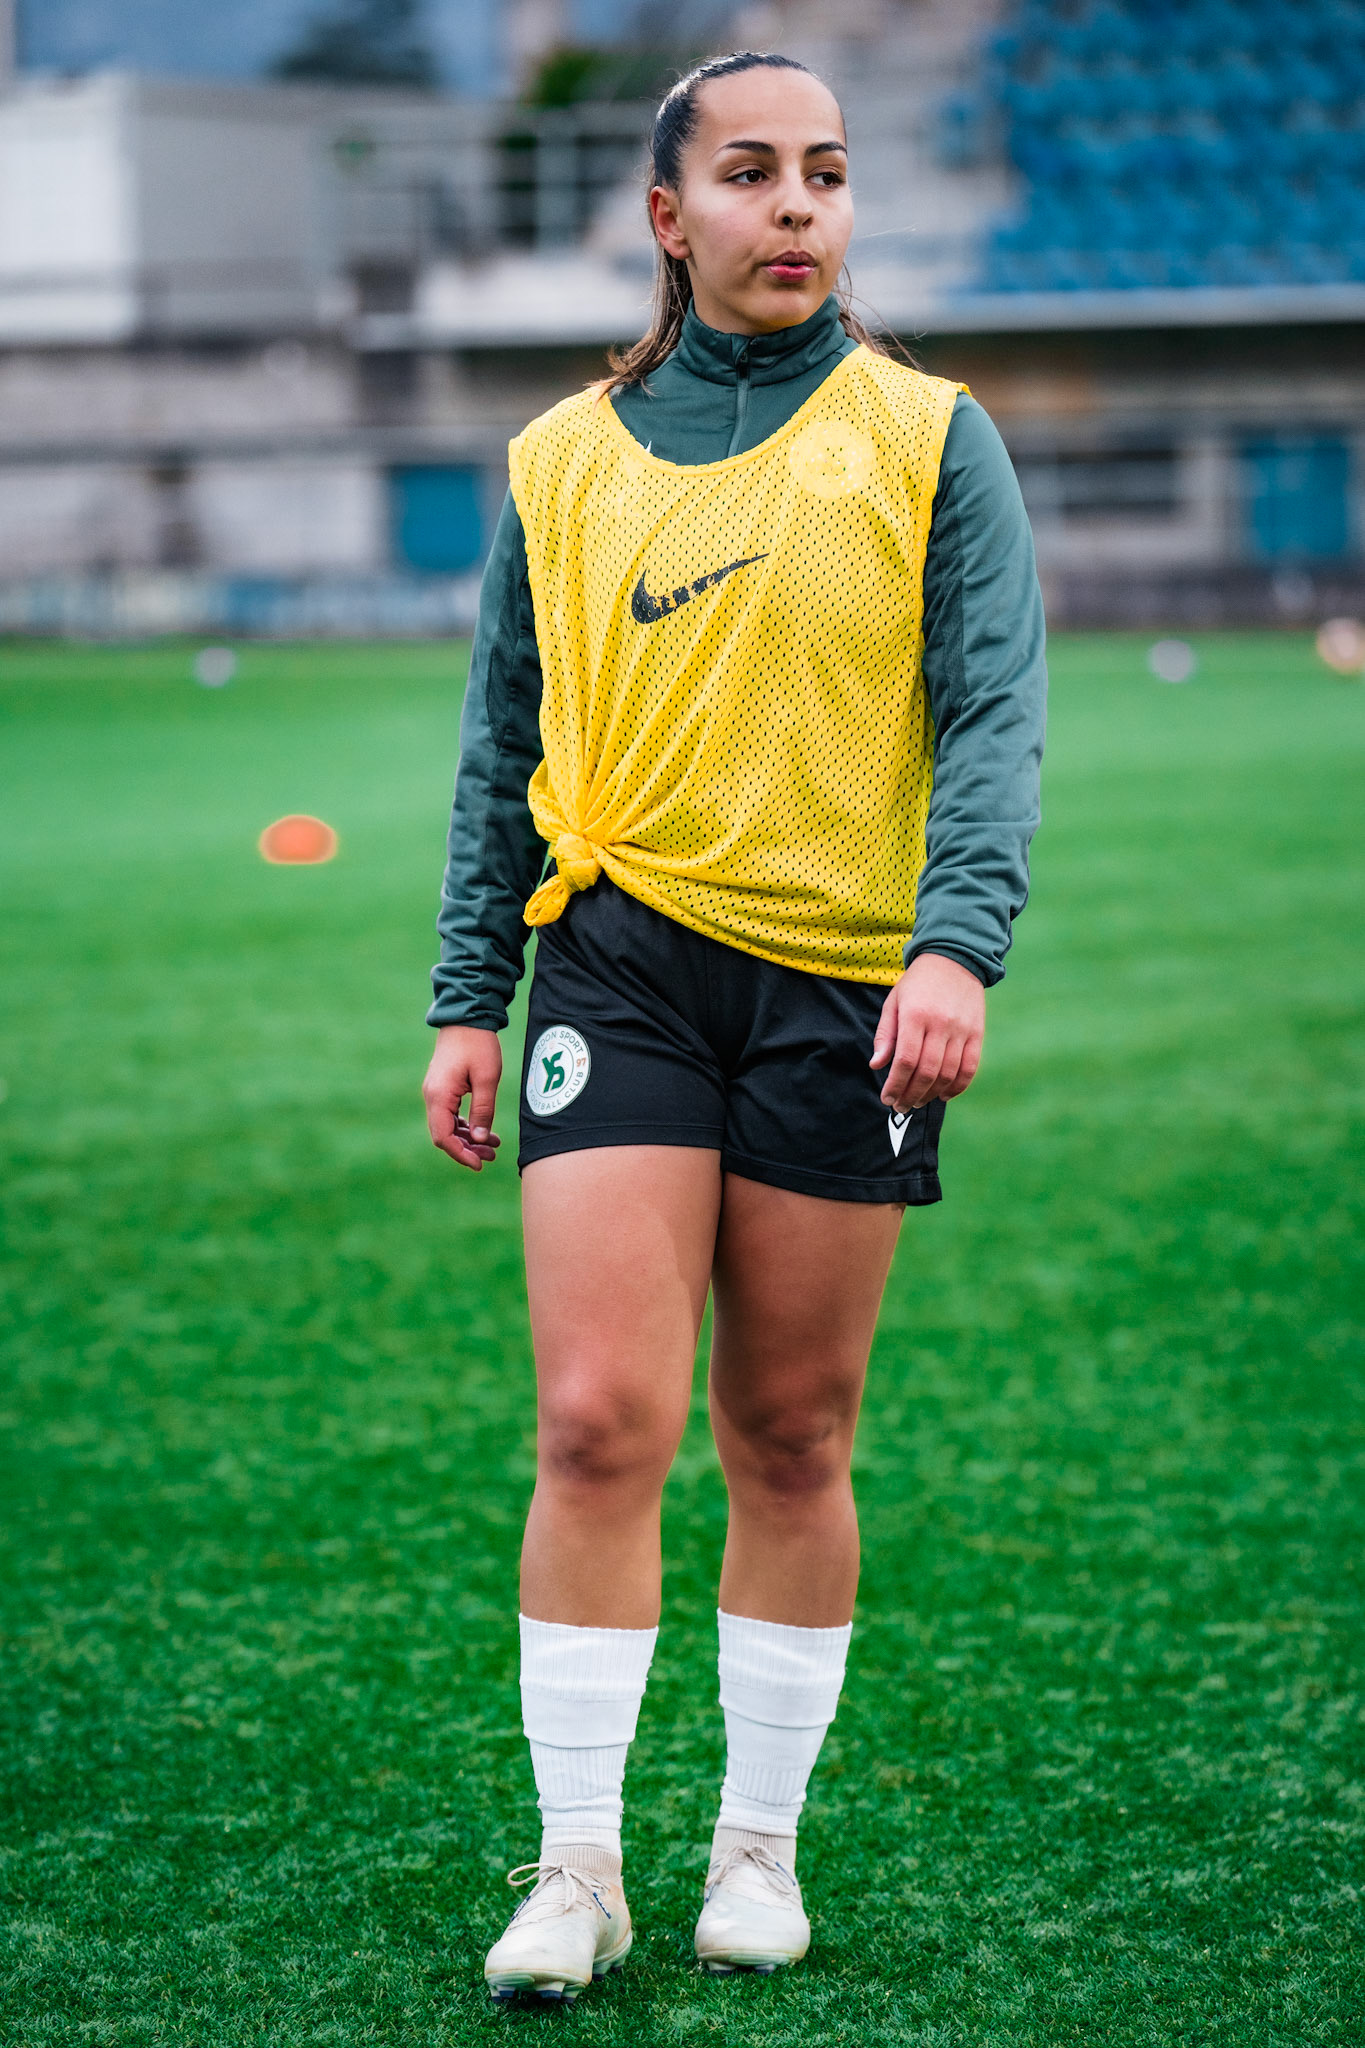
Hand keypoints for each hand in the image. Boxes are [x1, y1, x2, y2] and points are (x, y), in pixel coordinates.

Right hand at [423, 1025, 502, 1170]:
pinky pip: (450, 1114)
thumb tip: (481, 1139)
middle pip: (444, 1135)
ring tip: (493, 1146)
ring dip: (467, 1138)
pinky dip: (465, 1125)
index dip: (461, 1154)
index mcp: (439, 1096)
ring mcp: (435, 1092)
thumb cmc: (478, 1045)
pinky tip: (484, 1130)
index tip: (479, 1164)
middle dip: (466, 1149)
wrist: (466, 1017)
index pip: (443, 1137)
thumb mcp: (487, 1079)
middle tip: (491, 1156)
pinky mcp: (442, 1087)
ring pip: (447, 1126)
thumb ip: (483, 1110)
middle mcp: (432, 1096)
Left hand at [870, 954, 984, 1110]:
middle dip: (910, 1095)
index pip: (905, 1060)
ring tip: (917, 1102)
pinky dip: (957, 1087)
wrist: (954, 958)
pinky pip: (970, 1067)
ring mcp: (961, 1030)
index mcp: (915, 1016)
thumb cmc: (917, 984)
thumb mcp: (894, 1002)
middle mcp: (940, 1024)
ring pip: (948, 1074)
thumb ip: (885, 1035)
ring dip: (931, 1094)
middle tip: (900, 1107)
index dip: (895, 1085)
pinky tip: (943, 1095)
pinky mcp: (977, 1033)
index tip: (887, 1098)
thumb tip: (877, 1066)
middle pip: (927, 1072)